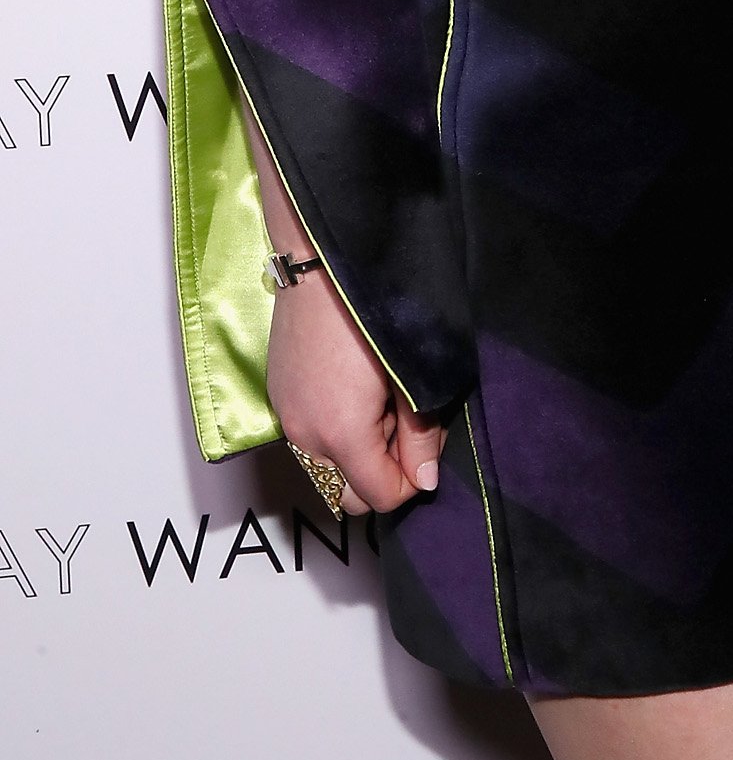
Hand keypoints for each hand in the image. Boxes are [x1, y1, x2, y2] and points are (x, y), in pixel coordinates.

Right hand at [266, 270, 443, 516]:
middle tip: (404, 420)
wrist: (322, 262)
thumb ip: (420, 435)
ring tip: (379, 398)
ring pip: (329, 464)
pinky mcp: (278, 396)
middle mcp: (305, 437)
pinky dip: (335, 429)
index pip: (380, 497)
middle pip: (349, 490)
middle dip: (381, 470)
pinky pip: (311, 437)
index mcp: (341, 436)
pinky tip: (353, 386)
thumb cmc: (377, 314)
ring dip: (358, 450)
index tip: (427, 441)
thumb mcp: (413, 375)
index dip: (412, 480)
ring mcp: (286, 417)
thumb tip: (425, 481)